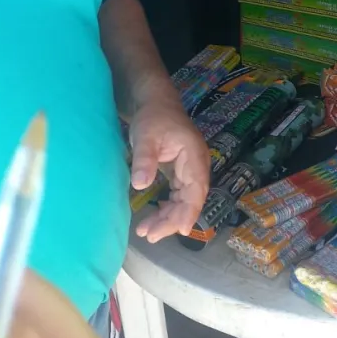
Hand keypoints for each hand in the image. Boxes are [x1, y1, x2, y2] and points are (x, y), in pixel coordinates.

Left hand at [130, 99, 209, 242]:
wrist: (154, 101)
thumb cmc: (152, 116)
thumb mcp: (145, 136)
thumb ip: (144, 159)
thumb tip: (140, 186)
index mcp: (194, 157)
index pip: (196, 191)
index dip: (190, 212)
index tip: (181, 231)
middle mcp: (196, 166)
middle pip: (190, 200)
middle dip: (172, 221)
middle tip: (149, 236)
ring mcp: (189, 170)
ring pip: (183, 201)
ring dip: (168, 218)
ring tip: (146, 232)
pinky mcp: (180, 172)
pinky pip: (177, 196)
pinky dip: (166, 208)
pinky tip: (153, 218)